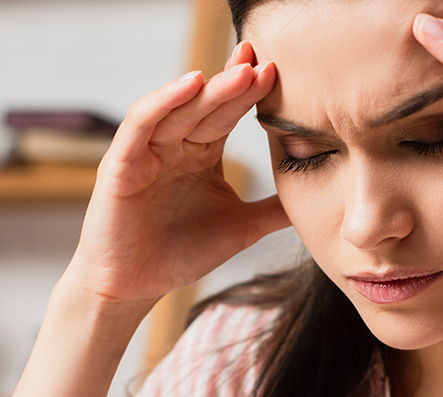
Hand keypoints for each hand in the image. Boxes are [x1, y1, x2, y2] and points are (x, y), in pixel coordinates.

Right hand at [67, 42, 289, 309]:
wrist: (131, 287)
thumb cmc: (178, 255)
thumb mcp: (241, 228)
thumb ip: (275, 209)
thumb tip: (321, 196)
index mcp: (202, 153)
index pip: (230, 112)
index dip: (252, 92)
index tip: (281, 73)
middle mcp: (175, 143)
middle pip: (210, 104)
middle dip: (238, 82)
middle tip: (267, 62)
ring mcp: (147, 148)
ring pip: (181, 108)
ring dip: (211, 88)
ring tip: (243, 70)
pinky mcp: (121, 160)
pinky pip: (142, 122)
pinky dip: (165, 100)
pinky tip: (192, 83)